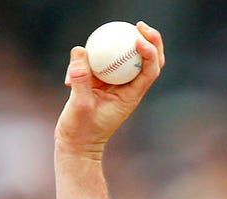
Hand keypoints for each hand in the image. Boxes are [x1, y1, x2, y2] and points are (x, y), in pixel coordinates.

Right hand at [54, 21, 165, 158]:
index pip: (150, 71)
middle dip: (150, 41)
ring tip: (118, 27)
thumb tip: (81, 50)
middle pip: (147, 62)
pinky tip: (83, 52)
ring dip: (126, 43)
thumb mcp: (79, 105)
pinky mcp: (101, 83)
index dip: (150, 52)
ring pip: (128, 60)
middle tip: (139, 25)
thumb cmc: (81, 131)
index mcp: (131, 96)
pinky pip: (104, 63)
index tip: (139, 38)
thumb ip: (81, 79)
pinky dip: (97, 54)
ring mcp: (115, 85)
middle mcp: (127, 89)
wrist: (75, 144)